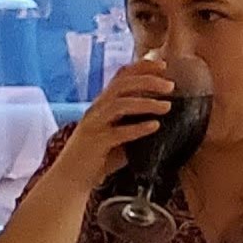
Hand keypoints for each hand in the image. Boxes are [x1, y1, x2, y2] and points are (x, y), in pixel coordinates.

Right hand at [48, 58, 177, 191]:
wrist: (72, 178)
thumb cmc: (98, 158)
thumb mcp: (120, 136)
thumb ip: (136, 126)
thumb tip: (164, 121)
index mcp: (103, 104)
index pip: (121, 77)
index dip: (141, 67)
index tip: (163, 65)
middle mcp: (97, 109)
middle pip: (122, 85)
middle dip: (147, 81)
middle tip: (171, 85)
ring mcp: (95, 124)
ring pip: (120, 104)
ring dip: (146, 103)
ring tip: (167, 106)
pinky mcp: (96, 142)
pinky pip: (118, 132)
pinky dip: (138, 128)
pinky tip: (155, 127)